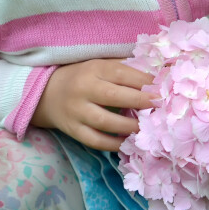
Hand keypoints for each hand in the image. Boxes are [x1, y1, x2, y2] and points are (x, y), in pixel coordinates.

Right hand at [32, 59, 155, 151]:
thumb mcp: (100, 66)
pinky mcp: (72, 130)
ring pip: (104, 121)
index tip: (162, 88)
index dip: (143, 81)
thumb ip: (125, 69)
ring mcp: (76, 111)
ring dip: (128, 125)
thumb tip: (158, 75)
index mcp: (94, 69)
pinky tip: (128, 143)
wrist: (46, 93)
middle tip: (160, 106)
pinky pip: (94, 140)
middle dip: (140, 101)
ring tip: (147, 127)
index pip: (121, 73)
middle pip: (113, 96)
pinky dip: (112, 143)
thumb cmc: (84, 77)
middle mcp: (83, 89)